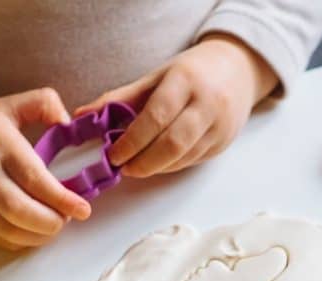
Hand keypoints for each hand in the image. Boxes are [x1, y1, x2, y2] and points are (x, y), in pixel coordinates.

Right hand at [0, 89, 90, 250]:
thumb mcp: (6, 105)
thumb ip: (42, 104)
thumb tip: (68, 121)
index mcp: (0, 146)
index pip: (35, 179)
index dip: (62, 199)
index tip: (83, 209)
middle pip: (23, 212)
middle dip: (53, 222)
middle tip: (68, 217)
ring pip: (12, 231)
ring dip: (41, 235)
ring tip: (54, 224)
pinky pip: (0, 240)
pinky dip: (23, 242)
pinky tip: (34, 232)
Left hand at [76, 34, 276, 177]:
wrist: (238, 71)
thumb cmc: (191, 73)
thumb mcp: (156, 77)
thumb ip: (121, 99)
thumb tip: (84, 116)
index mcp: (186, 81)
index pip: (156, 117)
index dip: (133, 141)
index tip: (114, 155)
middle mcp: (207, 104)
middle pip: (172, 144)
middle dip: (144, 162)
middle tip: (124, 168)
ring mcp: (219, 127)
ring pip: (182, 158)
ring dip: (155, 167)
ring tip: (135, 167)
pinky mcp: (223, 144)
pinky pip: (191, 162)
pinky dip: (169, 166)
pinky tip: (156, 163)